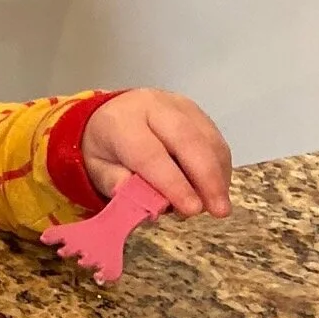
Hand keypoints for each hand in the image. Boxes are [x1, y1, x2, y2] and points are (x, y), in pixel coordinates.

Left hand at [80, 90, 231, 218]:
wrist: (111, 115)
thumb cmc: (105, 148)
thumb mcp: (98, 169)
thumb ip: (118, 185)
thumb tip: (146, 205)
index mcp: (121, 122)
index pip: (150, 154)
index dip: (173, 184)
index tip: (191, 209)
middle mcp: (152, 107)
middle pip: (188, 140)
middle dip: (207, 179)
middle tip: (219, 211)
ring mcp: (179, 106)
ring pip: (208, 139)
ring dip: (218, 175)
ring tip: (218, 206)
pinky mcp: (196, 111)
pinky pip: (215, 139)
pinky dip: (221, 167)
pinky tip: (217, 189)